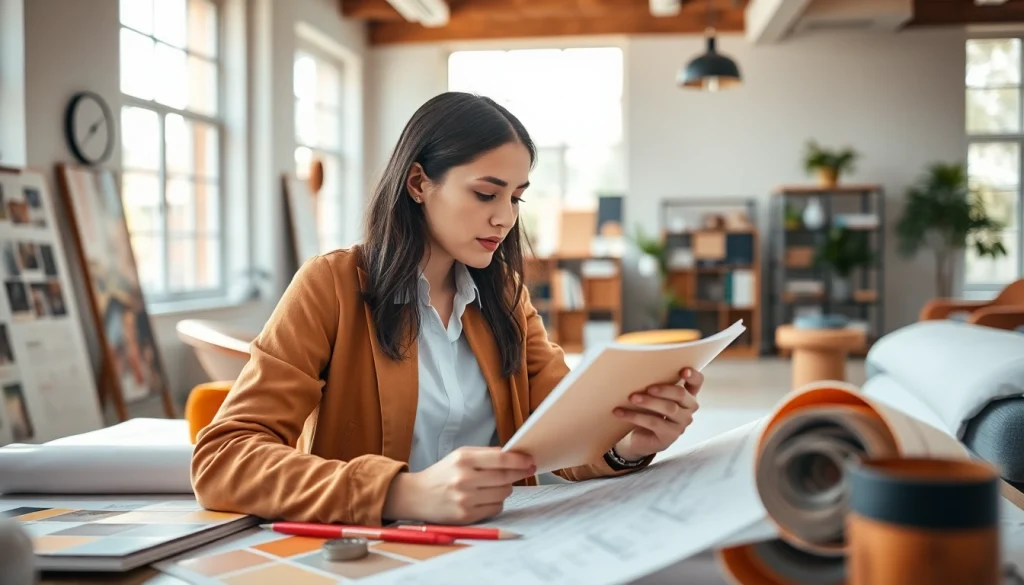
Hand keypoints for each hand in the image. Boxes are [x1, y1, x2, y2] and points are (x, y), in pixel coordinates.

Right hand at [383, 447, 534, 524]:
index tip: (531, 461)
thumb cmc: (443, 473)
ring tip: (493, 485)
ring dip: (505, 488)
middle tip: (525, 470)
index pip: (501, 459)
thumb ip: (486, 454)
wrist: (417, 496)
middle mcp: (464, 479)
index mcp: (463, 459)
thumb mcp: (460, 455)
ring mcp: (465, 499)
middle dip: (518, 474)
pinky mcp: (467, 516)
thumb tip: (514, 455)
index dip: (520, 460)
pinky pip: (496, 508)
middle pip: (506, 477)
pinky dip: (496, 501)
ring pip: (504, 493)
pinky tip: (485, 497)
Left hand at [612, 367, 702, 461]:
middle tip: (648, 387)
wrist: (638, 439)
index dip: (693, 376)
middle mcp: (688, 409)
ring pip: (669, 408)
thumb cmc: (647, 411)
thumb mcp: (652, 396)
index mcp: (686, 395)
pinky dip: (635, 416)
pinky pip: (654, 423)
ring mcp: (681, 424)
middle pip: (681, 394)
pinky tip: (620, 412)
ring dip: (649, 402)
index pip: (697, 382)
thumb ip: (654, 383)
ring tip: (632, 398)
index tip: (683, 370)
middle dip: (664, 389)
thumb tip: (638, 369)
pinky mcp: (669, 436)